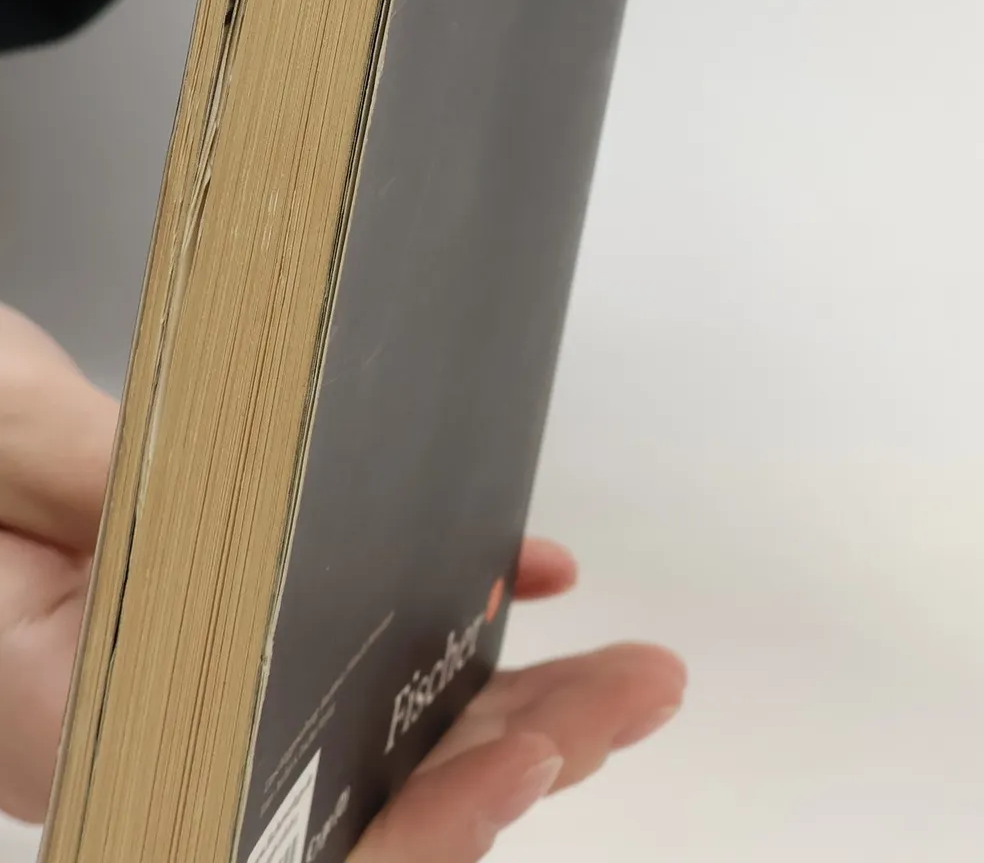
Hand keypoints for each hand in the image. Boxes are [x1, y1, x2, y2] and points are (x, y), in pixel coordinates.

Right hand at [0, 305, 682, 857]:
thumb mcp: (3, 446)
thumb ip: (104, 480)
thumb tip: (245, 500)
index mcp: (79, 723)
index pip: (265, 827)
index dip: (408, 828)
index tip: (517, 764)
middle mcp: (155, 740)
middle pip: (358, 802)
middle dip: (513, 760)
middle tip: (635, 692)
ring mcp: (198, 701)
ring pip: (373, 746)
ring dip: (512, 711)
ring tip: (628, 675)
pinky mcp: (232, 642)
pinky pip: (356, 672)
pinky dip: (453, 637)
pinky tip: (525, 586)